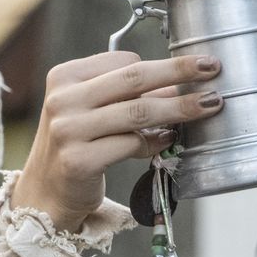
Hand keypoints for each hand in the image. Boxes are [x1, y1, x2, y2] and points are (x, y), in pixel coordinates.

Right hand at [10, 51, 223, 230]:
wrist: (44, 195)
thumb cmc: (75, 147)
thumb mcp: (92, 112)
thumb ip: (126, 96)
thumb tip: (179, 84)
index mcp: (64, 77)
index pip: (122, 61)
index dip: (160, 67)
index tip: (190, 71)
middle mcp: (62, 100)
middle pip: (134, 78)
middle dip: (179, 71)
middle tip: (212, 68)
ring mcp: (67, 130)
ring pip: (138, 111)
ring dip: (179, 108)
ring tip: (209, 105)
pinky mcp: (78, 160)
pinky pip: (131, 145)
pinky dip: (156, 143)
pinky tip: (169, 141)